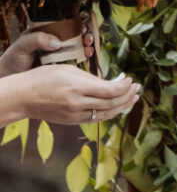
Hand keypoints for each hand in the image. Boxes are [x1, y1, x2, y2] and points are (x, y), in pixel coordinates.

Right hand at [0, 36, 138, 125]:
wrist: (24, 97)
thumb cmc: (44, 77)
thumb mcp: (68, 70)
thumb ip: (90, 78)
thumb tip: (110, 83)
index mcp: (77, 87)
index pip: (110, 90)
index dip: (124, 86)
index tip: (130, 79)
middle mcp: (78, 103)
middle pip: (111, 103)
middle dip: (128, 95)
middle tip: (137, 87)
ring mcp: (75, 115)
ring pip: (106, 113)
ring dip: (122, 106)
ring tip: (133, 98)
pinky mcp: (72, 121)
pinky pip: (96, 119)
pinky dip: (109, 113)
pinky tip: (117, 107)